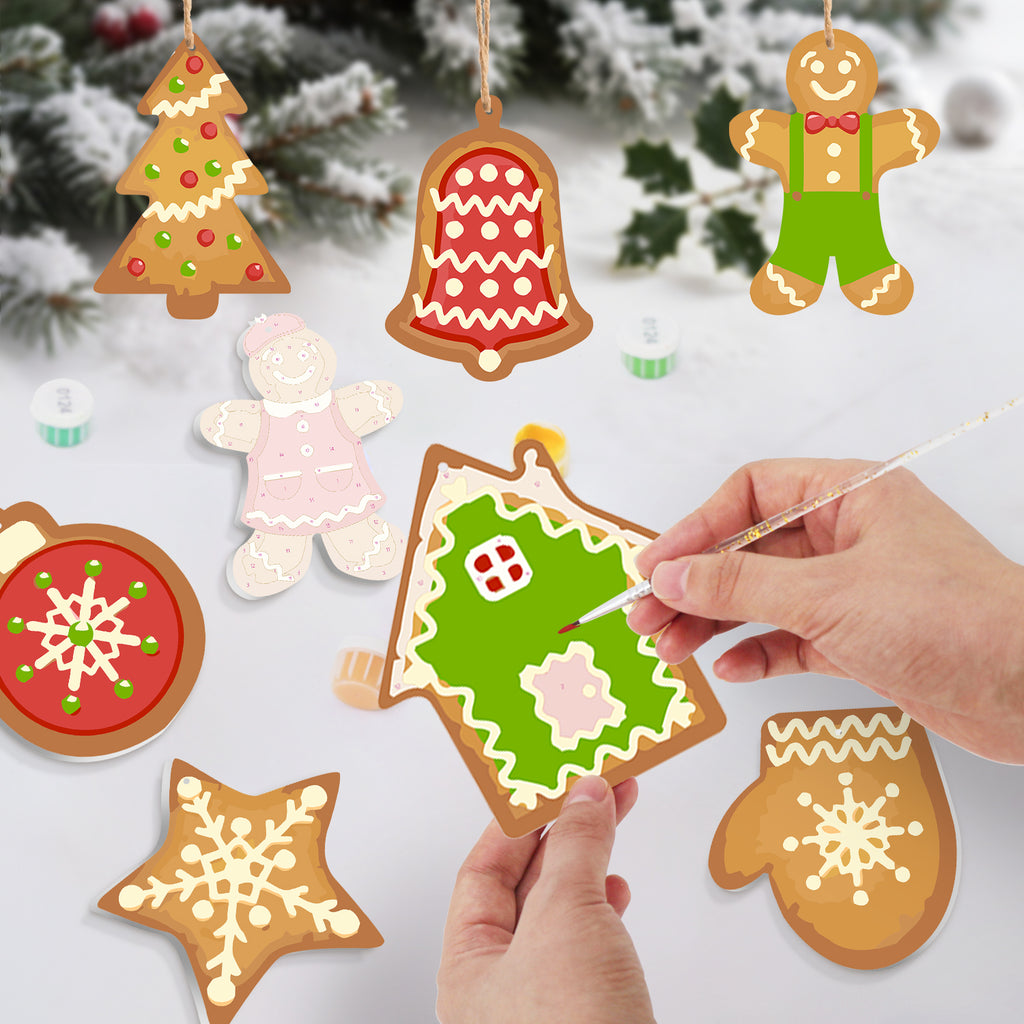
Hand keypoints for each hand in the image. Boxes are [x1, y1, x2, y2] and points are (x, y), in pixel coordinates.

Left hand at [437, 776, 655, 1023]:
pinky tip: (616, 889)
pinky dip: (604, 906)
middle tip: (592, 790)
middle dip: (564, 832)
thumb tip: (584, 798)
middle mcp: (499, 986)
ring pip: (561, 911)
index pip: (483, 872)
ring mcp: (544, 1001)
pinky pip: (587, 940)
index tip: (549, 786)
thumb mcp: (566, 914)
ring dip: (588, 862)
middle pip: (527, 886)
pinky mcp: (587, 1010)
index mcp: (468, 967)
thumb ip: (575, 847)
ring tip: (610, 816)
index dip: (518, 823)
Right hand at [627, 460, 1023, 763]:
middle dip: (696, 585)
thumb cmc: (951, 620)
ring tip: (670, 649)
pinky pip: (792, 638)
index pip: (751, 495)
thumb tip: (669, 577)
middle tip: (646, 617)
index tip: (655, 568)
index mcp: (849, 495)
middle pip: (749, 550)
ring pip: (765, 598)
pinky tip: (729, 670)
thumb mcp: (827, 596)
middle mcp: (848, 535)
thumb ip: (739, 587)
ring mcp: (855, 589)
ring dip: (716, 623)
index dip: (696, 529)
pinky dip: (759, 652)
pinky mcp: (862, 639)